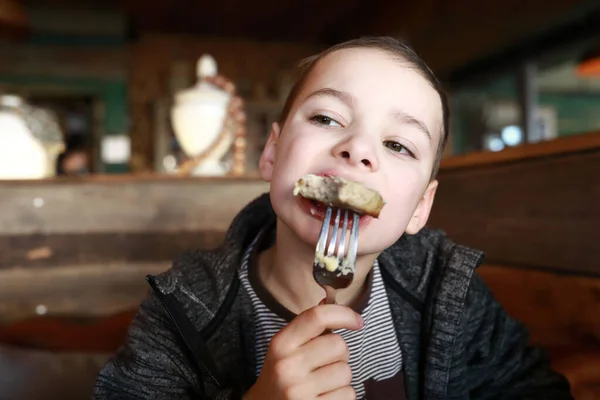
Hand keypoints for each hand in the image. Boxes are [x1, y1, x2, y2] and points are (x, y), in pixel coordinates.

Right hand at [244, 304, 362, 399]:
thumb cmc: (279, 375)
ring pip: (346, 371)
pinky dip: (342, 395)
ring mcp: (300, 391)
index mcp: (281, 344)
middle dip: (339, 354)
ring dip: (341, 377)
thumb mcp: (285, 348)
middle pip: (339, 345)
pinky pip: (348, 394)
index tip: (357, 321)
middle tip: (325, 363)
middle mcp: (288, 366)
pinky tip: (325, 396)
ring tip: (323, 382)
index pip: (317, 317)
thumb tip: (329, 300)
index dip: (343, 314)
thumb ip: (307, 326)